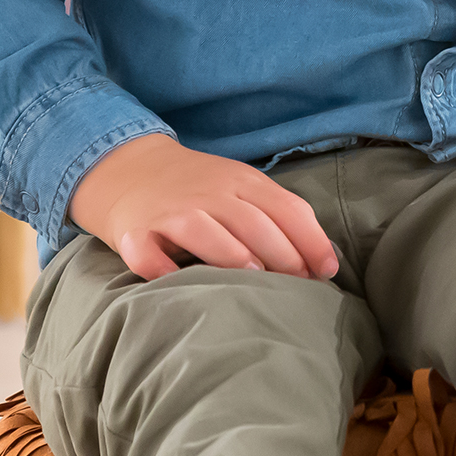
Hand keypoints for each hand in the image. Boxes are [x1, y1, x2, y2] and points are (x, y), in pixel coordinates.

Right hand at [70, 133, 338, 282]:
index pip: (286, 208)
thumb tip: (323, 262)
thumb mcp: (241, 187)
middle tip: (298, 286)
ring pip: (203, 231)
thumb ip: (277, 215)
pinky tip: (178, 286)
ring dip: (230, 256)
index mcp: (242, 182)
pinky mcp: (135, 233)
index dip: (311, 241)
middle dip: (281, 255)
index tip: (327, 272)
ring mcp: (170, 213)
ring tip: (253, 280)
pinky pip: (148, 255)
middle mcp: (208, 194)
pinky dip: (161, 270)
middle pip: (252, 222)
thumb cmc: (198, 189)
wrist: (128, 168)